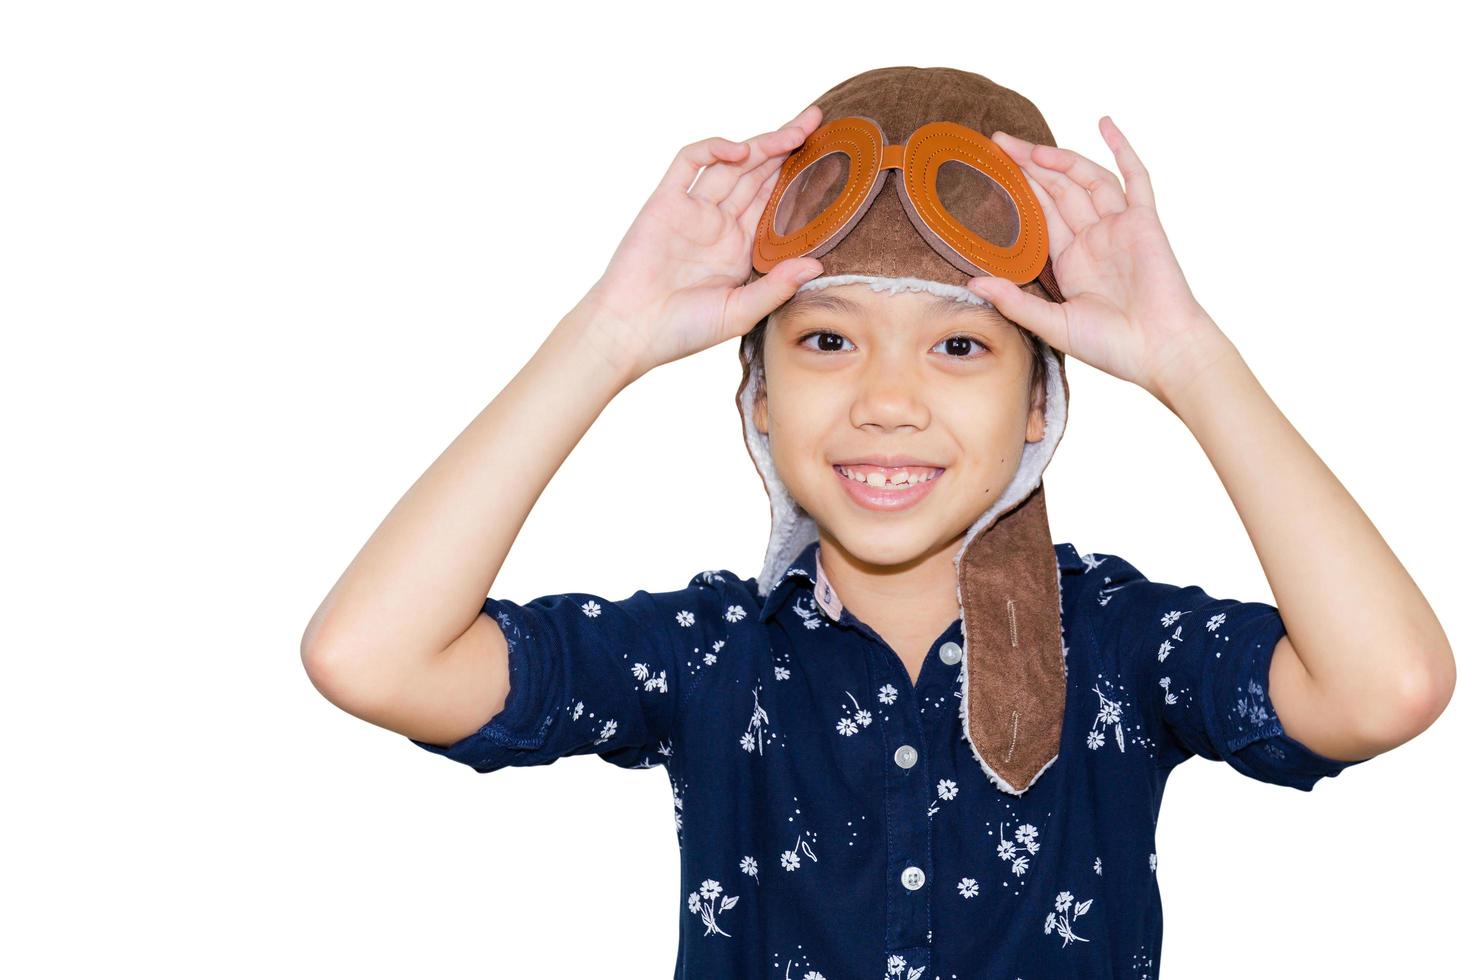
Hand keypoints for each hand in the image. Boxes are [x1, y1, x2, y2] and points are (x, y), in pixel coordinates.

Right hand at [579, 105, 826, 381]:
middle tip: (816, 123)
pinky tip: (739, 151)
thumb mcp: (740, 313)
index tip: (828, 161)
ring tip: (794, 132)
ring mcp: (693, 210)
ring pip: (731, 165)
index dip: (798, 180)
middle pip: (758, 175)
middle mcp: (719, 224)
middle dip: (786, 148)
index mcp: (739, 249)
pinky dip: (712, 149)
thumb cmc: (682, 331)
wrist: (631, 331)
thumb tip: (817, 265)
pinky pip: (688, 163)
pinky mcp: (665, 202)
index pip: (775, 203)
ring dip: (761, 145)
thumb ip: (777, 287)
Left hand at [965, 117, 1234, 401]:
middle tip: (998, 141)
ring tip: (1029, 146)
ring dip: (1059, 158)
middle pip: (1057, 189)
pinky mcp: (1144, 221)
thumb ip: (1015, 303)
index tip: (990, 168)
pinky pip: (1135, 178)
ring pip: (1086, 179)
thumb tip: (973, 283)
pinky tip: (1104, 123)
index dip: (1017, 189)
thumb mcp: (1054, 325)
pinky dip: (1122, 149)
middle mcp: (1092, 238)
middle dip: (1028, 165)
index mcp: (1070, 261)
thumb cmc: (1112, 346)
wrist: (1160, 350)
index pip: (1038, 214)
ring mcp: (1119, 226)